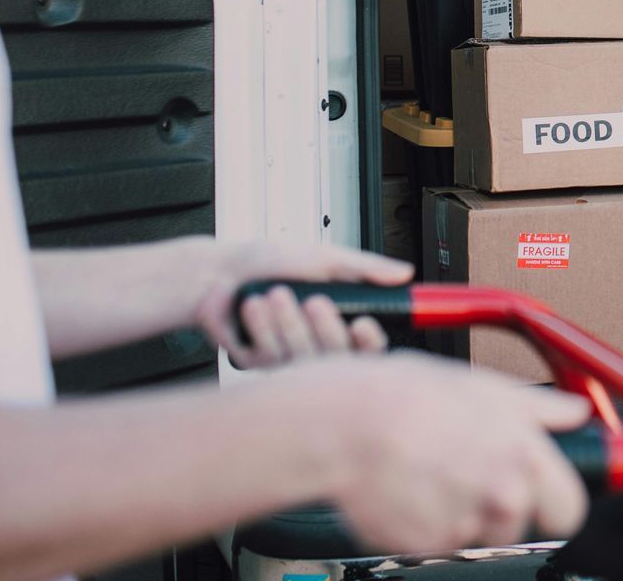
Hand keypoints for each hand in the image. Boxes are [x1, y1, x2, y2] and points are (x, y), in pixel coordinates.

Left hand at [195, 241, 412, 369]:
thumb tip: (404, 272)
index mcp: (336, 318)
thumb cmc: (267, 261)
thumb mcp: (322, 258)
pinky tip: (252, 307)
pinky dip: (262, 328)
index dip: (370, 342)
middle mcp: (316, 341)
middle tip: (313, 301)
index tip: (364, 325)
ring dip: (287, 322)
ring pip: (302, 359)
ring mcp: (288, 356)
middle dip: (324, 327)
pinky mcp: (258, 364)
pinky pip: (269, 360)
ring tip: (273, 293)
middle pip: (337, 358)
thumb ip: (363, 268)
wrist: (217, 272)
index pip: (367, 346)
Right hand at [295, 354, 590, 553]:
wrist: (347, 422)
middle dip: (500, 511)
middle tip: (466, 477)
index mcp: (524, 455)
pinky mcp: (425, 545)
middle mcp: (502, 494)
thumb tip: (577, 412)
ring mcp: (464, 523)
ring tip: (428, 473)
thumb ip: (540, 408)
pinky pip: (434, 542)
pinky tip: (407, 489)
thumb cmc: (411, 395)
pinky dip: (421, 524)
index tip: (540, 498)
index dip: (555, 505)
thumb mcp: (485, 386)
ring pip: (472, 532)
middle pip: (518, 525)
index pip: (569, 509)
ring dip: (455, 513)